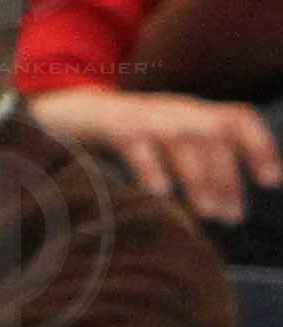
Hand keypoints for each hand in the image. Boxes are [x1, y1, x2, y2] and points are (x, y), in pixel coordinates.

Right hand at [31, 84, 282, 223]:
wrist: (64, 111)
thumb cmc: (124, 137)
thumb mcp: (166, 140)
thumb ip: (194, 158)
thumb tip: (227, 204)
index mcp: (189, 111)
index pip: (237, 116)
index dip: (259, 146)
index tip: (270, 182)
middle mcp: (171, 109)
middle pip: (212, 134)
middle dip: (227, 177)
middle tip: (230, 217)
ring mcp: (142, 115)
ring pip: (182, 141)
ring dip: (200, 178)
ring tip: (207, 212)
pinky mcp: (112, 126)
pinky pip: (139, 145)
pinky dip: (153, 169)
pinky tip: (161, 194)